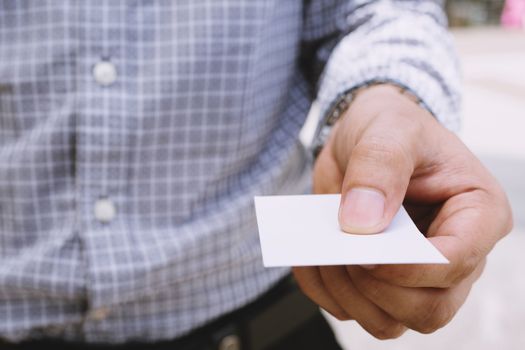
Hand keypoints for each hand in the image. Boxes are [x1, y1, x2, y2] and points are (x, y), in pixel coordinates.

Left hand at [293, 84, 512, 338]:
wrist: (366, 138)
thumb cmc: (392, 128)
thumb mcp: (388, 129)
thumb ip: (379, 167)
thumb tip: (361, 224)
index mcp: (477, 215)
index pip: (456, 262)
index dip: (409, 267)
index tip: (365, 250)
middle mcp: (455, 256)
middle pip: (428, 310)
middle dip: (375, 287)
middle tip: (341, 249)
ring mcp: (418, 276)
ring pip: (389, 321)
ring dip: (346, 294)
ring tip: (321, 251)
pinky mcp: (383, 283)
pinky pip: (353, 310)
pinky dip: (325, 290)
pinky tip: (312, 257)